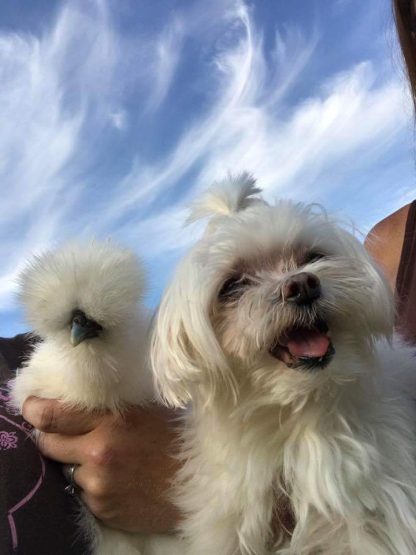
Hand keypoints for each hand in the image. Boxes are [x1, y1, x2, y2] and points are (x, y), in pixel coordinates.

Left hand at [22, 398, 181, 533]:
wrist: (202, 483)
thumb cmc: (177, 437)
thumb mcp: (147, 408)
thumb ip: (111, 404)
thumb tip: (78, 397)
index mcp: (112, 420)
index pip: (52, 415)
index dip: (35, 409)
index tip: (32, 406)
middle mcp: (99, 452)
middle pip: (48, 443)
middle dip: (52, 436)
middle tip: (64, 431)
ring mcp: (98, 484)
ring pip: (66, 468)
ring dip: (77, 462)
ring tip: (105, 458)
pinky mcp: (102, 509)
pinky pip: (83, 492)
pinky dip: (92, 484)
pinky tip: (117, 478)